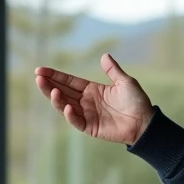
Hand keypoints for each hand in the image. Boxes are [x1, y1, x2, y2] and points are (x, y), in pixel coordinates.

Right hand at [34, 54, 153, 145]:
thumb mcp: (125, 82)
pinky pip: (76, 121)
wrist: (145, 122)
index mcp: (91, 90)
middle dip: (49, 85)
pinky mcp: (90, 127)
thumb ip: (113, 70)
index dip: (55, 76)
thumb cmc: (137, 102)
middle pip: (63, 92)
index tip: (40, 70)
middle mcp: (86, 102)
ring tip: (52, 90)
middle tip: (38, 77)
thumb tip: (104, 55)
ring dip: (57, 99)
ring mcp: (87, 115)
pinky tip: (67, 107)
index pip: (69, 81)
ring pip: (65, 106)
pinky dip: (70, 115)